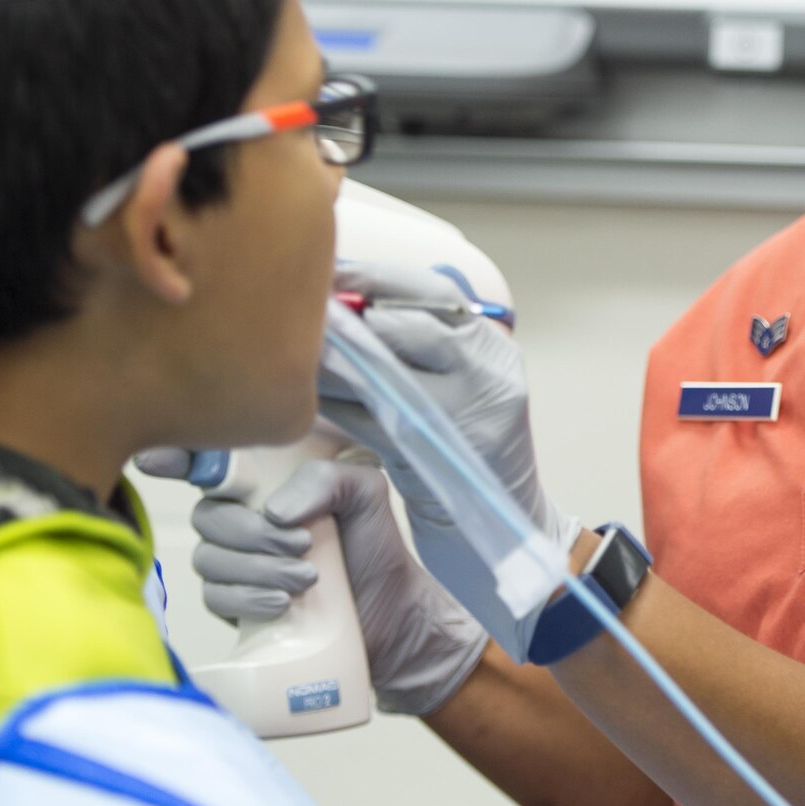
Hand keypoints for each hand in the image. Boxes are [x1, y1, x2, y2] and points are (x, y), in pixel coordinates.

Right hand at [136, 451, 486, 715]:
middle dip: (253, 534)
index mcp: (268, 478)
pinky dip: (246, 599)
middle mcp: (242, 514)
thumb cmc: (375, 545)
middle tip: (304, 546)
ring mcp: (235, 560)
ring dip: (256, 570)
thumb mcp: (366, 494)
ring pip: (209, 559)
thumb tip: (273, 510)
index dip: (177, 456)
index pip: (210, 459)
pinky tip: (282, 603)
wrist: (391, 614)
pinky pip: (214, 597)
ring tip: (307, 578)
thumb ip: (328, 478)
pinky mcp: (235, 603)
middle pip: (207, 516)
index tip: (160, 462)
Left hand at [319, 262, 580, 660]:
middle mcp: (489, 375)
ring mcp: (468, 416)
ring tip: (294, 345)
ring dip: (332, 359)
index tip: (331, 271)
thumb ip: (426, 346)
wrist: (510, 535)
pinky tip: (305, 398)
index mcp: (493, 348)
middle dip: (350, 316)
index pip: (435, 295)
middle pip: (408, 326)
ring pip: (384, 371)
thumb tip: (352, 300)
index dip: (378, 279)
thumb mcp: (462, 389)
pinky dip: (335, 407)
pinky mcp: (437, 458)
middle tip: (303, 305)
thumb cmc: (470, 455)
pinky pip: (371, 421)